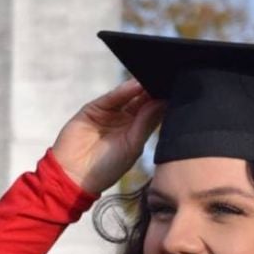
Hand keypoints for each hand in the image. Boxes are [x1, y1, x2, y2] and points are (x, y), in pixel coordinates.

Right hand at [52, 79, 164, 193]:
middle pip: (142, 101)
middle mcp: (125, 120)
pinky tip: (136, 85)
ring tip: (154, 79)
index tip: (178, 93)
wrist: (75, 175)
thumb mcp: (132, 147)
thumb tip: (160, 104)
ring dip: (141, 88)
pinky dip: (123, 90)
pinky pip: (112, 97)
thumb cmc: (106, 168)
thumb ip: (145, 125)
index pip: (153, 113)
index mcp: (137, 132)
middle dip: (153, 92)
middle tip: (169, 81)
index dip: (163, 103)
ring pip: (128, 96)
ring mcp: (110, 113)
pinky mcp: (95, 108)